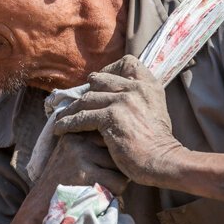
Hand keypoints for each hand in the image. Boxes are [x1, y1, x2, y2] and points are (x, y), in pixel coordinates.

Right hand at [38, 132, 128, 195]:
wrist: (40, 206)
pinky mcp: (85, 173)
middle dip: (117, 168)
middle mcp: (79, 137)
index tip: (103, 168)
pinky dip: (114, 194)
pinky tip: (98, 196)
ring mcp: (81, 154)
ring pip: (121, 167)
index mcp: (77, 130)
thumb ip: (94, 143)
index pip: (112, 136)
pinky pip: (118, 182)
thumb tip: (128, 140)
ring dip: (117, 182)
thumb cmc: (64, 181)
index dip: (113, 156)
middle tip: (102, 180)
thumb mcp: (74, 153)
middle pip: (118, 151)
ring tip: (99, 188)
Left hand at [54, 55, 183, 186]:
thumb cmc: (158, 143)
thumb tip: (118, 97)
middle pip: (101, 80)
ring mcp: (123, 101)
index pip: (128, 63)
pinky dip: (68, 123)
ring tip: (62, 117)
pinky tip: (61, 129)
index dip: (110, 70)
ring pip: (87, 99)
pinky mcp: (111, 117)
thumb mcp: (156, 111)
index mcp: (149, 86)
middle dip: (86, 91)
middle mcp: (136, 88)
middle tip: (76, 102)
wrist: (163, 160)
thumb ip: (139, 100)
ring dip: (72, 109)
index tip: (99, 82)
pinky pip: (82, 117)